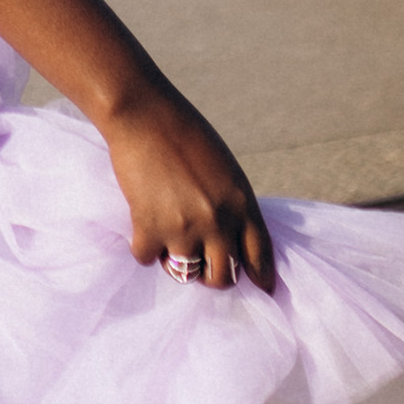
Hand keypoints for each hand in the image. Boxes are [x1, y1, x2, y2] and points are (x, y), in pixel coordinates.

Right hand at [103, 81, 275, 293]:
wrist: (143, 115)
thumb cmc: (184, 134)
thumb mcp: (223, 170)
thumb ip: (231, 205)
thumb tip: (226, 239)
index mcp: (241, 203)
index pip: (259, 255)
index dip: (261, 276)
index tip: (262, 288)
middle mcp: (217, 221)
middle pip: (222, 277)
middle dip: (212, 275)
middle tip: (199, 264)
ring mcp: (183, 228)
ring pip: (185, 274)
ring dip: (175, 261)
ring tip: (167, 239)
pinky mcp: (148, 228)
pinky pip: (147, 258)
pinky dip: (144, 247)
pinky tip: (142, 226)